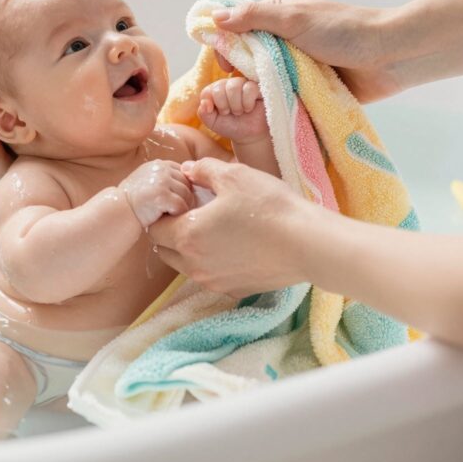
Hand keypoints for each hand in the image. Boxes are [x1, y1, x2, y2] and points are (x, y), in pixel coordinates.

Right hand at [120, 160, 195, 227]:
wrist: (117, 212)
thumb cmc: (135, 201)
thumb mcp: (149, 182)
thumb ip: (167, 179)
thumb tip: (194, 185)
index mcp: (160, 164)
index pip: (185, 174)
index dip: (184, 189)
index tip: (177, 201)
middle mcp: (161, 168)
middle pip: (188, 184)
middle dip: (185, 199)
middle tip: (175, 211)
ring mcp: (161, 180)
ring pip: (187, 196)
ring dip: (182, 209)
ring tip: (170, 215)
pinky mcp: (161, 195)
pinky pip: (181, 206)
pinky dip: (177, 216)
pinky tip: (167, 219)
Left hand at [149, 157, 329, 296]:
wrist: (308, 244)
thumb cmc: (269, 206)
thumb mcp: (234, 175)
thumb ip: (203, 170)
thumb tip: (186, 170)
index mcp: (187, 236)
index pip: (154, 228)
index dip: (164, 212)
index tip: (182, 201)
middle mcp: (194, 266)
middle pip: (165, 250)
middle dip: (172, 232)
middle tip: (195, 213)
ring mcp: (214, 282)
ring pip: (187, 266)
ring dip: (191, 249)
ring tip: (216, 228)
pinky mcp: (235, 291)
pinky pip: (212, 276)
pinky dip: (214, 263)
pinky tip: (235, 245)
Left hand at [198, 77, 268, 143]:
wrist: (250, 135)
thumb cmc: (231, 126)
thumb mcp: (213, 123)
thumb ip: (203, 113)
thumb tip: (204, 103)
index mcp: (215, 90)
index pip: (208, 91)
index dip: (213, 105)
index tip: (221, 113)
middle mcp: (228, 84)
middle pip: (219, 87)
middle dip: (225, 106)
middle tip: (232, 113)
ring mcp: (243, 83)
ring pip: (234, 86)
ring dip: (236, 105)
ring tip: (241, 111)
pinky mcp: (257, 86)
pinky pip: (249, 88)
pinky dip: (248, 102)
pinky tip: (250, 108)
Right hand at [212, 0, 398, 102]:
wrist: (390, 56)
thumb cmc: (345, 31)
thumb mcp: (294, 18)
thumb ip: (253, 17)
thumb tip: (214, 18)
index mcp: (277, 16)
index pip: (237, 31)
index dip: (227, 48)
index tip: (227, 67)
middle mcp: (284, 40)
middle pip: (248, 59)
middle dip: (244, 74)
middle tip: (249, 88)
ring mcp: (296, 66)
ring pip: (264, 81)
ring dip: (262, 91)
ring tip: (263, 101)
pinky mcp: (308, 88)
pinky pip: (284, 97)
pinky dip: (279, 103)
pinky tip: (274, 112)